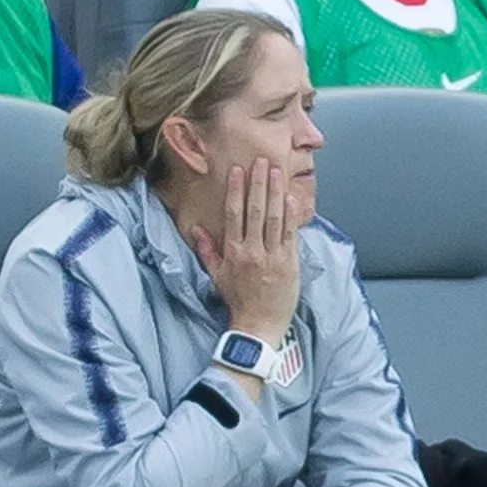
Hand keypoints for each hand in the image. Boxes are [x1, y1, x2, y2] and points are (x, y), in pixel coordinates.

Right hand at [187, 162, 301, 346]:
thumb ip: (207, 250)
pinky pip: (290, 234)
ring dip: (276, 193)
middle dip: (259, 184)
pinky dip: (291, 215)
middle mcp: (252, 251)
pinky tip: (291, 197)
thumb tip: (196, 229)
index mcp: (233, 252)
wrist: (258, 324)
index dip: (237, 190)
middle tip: (263, 161)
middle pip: (255, 210)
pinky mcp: (290, 262)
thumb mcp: (216, 276)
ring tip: (277, 172)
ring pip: (274, 218)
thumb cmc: (237, 300)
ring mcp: (273, 256)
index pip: (235, 215)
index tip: (240, 171)